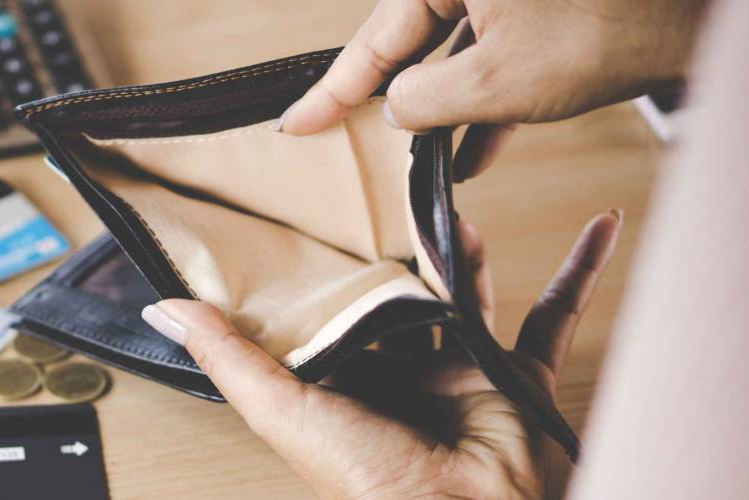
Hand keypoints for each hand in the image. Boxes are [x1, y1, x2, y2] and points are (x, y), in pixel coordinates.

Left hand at [140, 211, 621, 498]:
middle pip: (396, 297)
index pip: (325, 314)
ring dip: (463, 248)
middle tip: (381, 193)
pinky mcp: (517, 375)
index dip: (316, 270)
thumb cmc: (375, 482)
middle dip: (391, 252)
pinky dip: (579, 271)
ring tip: (450, 196)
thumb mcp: (284, 411)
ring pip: (465, 293)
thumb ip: (229, 358)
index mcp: (342, 384)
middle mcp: (399, 377)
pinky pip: (555, 314)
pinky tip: (596, 227)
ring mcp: (462, 374)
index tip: (303, 217)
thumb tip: (165, 309)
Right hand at [278, 0, 704, 180]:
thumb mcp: (492, 82)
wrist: (691, 22)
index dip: (332, 91)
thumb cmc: (605, 30)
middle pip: (408, 43)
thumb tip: (396, 108)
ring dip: (439, 110)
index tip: (297, 123)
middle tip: (338, 135)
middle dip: (387, 98)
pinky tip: (472, 153)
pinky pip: (492, 57)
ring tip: (415, 160)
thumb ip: (423, 99)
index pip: (373, 39)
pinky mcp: (537, 12)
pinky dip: (482, 103)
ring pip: (453, 55)